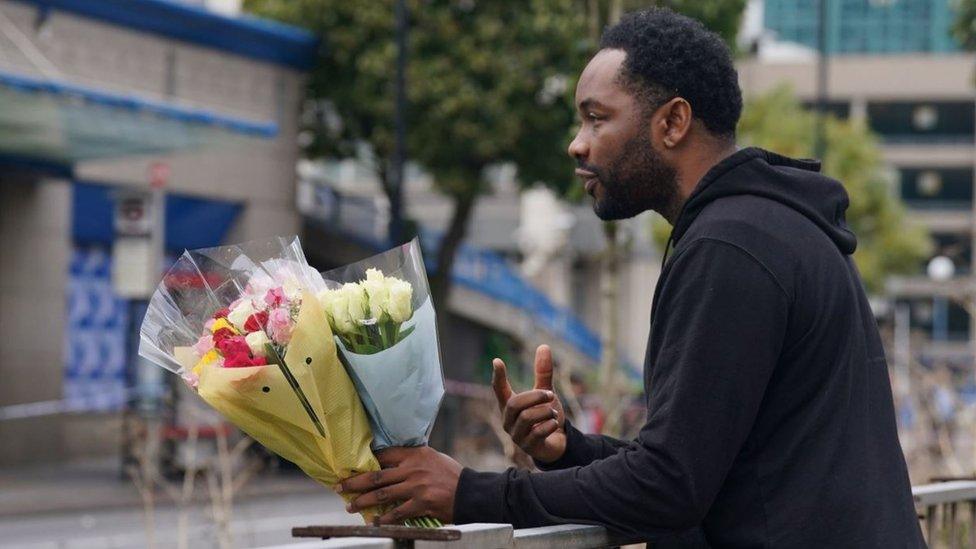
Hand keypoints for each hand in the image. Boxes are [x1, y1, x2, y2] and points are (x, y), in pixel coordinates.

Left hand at [340, 446, 461, 523]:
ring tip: (351, 506)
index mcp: (415, 454)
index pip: (384, 455)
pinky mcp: (421, 503)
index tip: (351, 466)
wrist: (470, 492)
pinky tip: (375, 521)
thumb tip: (389, 462)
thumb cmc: (450, 474)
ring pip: (382, 495)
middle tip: (340, 487)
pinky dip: (385, 518)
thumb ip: (412, 459)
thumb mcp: (432, 458)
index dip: (366, 461)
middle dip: (355, 482)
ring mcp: (416, 487)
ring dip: (363, 502)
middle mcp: (413, 469)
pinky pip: (397, 512)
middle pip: (376, 476)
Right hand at [492, 344, 566, 462]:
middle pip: (514, 404)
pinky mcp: (528, 446)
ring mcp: (517, 435)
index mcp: (509, 405)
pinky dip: (549, 424)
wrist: (557, 442)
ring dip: (545, 411)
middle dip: (534, 397)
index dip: (498, 376)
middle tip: (550, 394)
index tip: (497, 360)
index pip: (499, 389)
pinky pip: (537, 433)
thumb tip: (544, 346)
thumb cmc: (545, 415)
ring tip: (554, 412)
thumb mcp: (545, 392)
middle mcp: (509, 420)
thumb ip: (543, 373)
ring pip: (526, 418)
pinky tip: (554, 423)